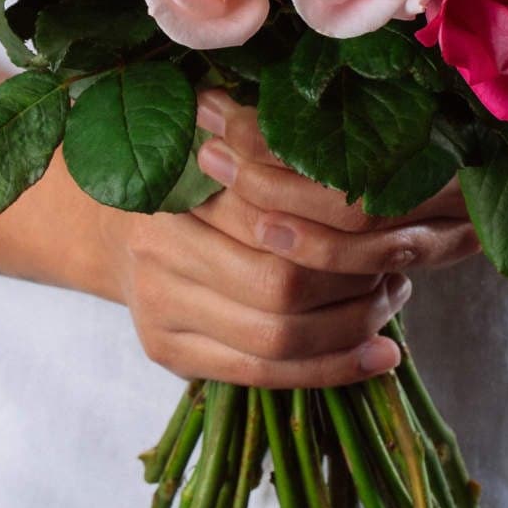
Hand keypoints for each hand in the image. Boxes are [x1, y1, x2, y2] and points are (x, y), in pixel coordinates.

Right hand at [95, 88, 478, 391]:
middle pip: (279, 285)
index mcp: (176, 186)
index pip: (277, 216)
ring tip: (388, 309)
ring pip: (274, 339)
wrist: (111, 229)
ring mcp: (159, 310)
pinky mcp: (169, 353)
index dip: (342, 228)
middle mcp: (158, 252)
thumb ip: (265, 139)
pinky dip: (326, 372)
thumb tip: (340, 132)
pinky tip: (374, 358)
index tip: (392, 226)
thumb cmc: (188, 173)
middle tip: (397, 275)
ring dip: (348, 331)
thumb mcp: (220, 139)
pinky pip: (260, 376)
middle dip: (352, 287)